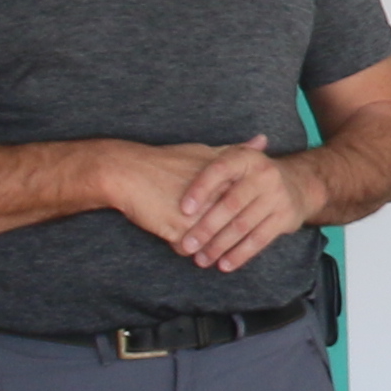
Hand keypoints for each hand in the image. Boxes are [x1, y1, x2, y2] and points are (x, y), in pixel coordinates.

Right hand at [95, 137, 310, 271]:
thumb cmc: (166, 162)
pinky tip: (177, 239)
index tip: (240, 218)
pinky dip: (182, 248)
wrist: (128, 172)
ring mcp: (197, 218)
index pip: (245, 207)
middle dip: (226, 236)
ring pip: (211, 244)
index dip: (240, 215)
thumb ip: (236, 151)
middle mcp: (215, 201)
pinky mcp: (178, 232)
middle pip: (231, 229)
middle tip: (214, 237)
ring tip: (197, 243)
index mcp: (225, 182)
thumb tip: (263, 139)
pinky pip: (188, 250)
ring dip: (205, 247)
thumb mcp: (204, 152)